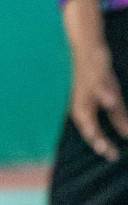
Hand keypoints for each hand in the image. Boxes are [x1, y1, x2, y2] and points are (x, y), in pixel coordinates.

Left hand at [69, 42, 127, 161]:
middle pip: (84, 121)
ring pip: (86, 103)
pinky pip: (97, 84)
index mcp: (84, 106)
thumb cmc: (98, 78)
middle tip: (103, 151)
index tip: (113, 157)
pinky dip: (102, 92)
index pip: (90, 130)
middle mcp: (81, 99)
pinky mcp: (92, 73)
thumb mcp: (111, 97)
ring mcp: (85, 86)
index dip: (100, 143)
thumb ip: (117, 115)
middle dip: (94, 136)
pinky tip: (109, 99)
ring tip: (95, 132)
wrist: (86, 48)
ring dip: (91, 118)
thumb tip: (127, 133)